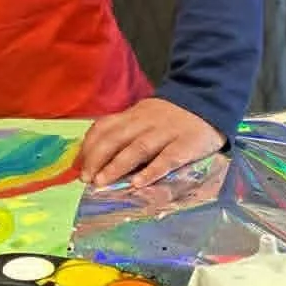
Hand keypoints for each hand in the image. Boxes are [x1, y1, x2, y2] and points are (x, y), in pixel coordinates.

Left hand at [77, 98, 224, 187]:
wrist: (207, 101)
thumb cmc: (169, 116)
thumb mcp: (143, 116)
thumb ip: (125, 130)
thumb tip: (97, 153)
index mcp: (133, 115)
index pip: (105, 127)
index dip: (89, 146)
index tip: (78, 165)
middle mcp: (145, 122)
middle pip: (116, 138)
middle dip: (97, 158)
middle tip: (86, 179)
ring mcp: (165, 132)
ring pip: (137, 148)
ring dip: (117, 166)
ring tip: (102, 183)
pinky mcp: (185, 145)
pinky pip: (167, 158)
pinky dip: (151, 171)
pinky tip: (138, 184)